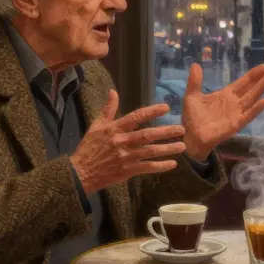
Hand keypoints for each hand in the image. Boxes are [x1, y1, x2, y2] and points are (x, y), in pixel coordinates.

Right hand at [71, 90, 186, 194]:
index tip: (166, 108)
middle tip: (181, 129)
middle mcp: (122, 141)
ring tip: (182, 146)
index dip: (152, 112)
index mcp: (115, 129)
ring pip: (150, 151)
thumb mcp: (96, 126)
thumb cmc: (89, 147)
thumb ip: (108, 109)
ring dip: (167, 149)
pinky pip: (147, 167)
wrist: (81, 172)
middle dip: (166, 132)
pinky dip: (160, 166)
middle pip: (147, 135)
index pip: (136, 117)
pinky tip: (172, 163)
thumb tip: (113, 91)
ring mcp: (126, 157)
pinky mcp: (128, 170)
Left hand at [181, 63, 263, 160]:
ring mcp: (236, 114)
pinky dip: (255, 109)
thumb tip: (195, 64)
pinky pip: (247, 116)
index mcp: (225, 95)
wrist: (190, 136)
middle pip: (250, 89)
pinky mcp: (235, 124)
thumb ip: (195, 81)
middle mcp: (234, 103)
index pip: (243, 82)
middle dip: (260, 79)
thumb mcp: (192, 96)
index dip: (253, 74)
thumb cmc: (192, 118)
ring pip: (251, 99)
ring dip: (261, 89)